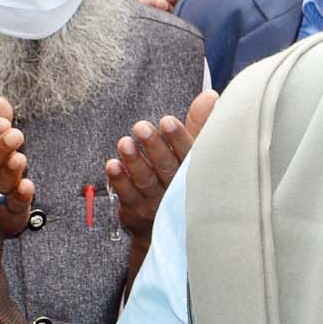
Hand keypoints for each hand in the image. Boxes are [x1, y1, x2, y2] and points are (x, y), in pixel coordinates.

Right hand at [0, 96, 32, 235]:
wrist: (6, 217)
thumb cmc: (2, 174)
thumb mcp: (4, 145)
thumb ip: (1, 124)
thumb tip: (0, 100)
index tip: (2, 122)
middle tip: (14, 134)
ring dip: (9, 172)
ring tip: (19, 159)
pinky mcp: (10, 218)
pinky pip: (14, 209)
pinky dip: (20, 198)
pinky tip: (27, 186)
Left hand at [105, 89, 216, 242]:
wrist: (168, 227)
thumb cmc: (182, 179)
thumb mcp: (194, 152)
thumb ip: (200, 124)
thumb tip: (210, 96)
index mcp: (194, 174)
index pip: (189, 155)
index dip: (178, 138)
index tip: (167, 121)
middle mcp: (177, 191)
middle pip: (167, 168)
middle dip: (154, 148)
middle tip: (141, 127)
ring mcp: (156, 204)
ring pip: (145, 182)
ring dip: (135, 162)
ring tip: (125, 143)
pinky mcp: (136, 211)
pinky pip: (126, 196)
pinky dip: (120, 180)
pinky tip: (112, 165)